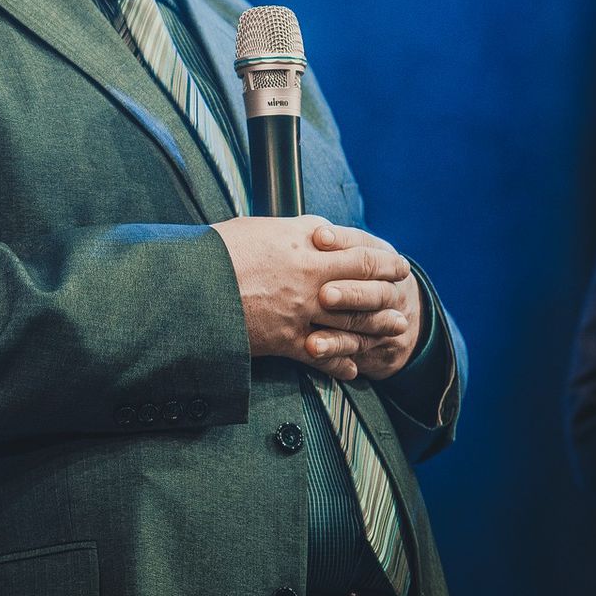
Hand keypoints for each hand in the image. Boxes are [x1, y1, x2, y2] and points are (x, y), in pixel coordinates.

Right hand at [214, 215, 412, 380]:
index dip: (379, 254)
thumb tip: (314, 231)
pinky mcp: (287, 340)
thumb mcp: (257, 227)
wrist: (191, 286)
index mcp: (301, 242)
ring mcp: (301, 310)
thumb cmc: (216, 251)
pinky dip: (341, 364)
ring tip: (394, 326)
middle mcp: (309, 274)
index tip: (392, 258)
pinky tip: (352, 368)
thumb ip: (292, 231)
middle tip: (403, 286)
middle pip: (364, 279)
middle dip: (389, 284)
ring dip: (378, 324)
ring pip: (354, 319)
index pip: (355, 246)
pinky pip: (324, 357)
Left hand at [310, 222, 422, 380]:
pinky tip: (314, 349)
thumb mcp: (355, 252)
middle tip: (324, 294)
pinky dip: (335, 349)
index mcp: (382, 256)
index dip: (342, 239)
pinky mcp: (378, 345)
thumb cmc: (361, 277)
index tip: (318, 237)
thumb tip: (305, 227)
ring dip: (339, 327)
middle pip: (373, 287)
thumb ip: (333, 243)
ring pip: (367, 322)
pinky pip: (356, 348)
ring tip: (314, 334)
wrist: (402, 316)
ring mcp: (389, 319)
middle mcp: (390, 287)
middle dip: (349, 291)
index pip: (364, 244)